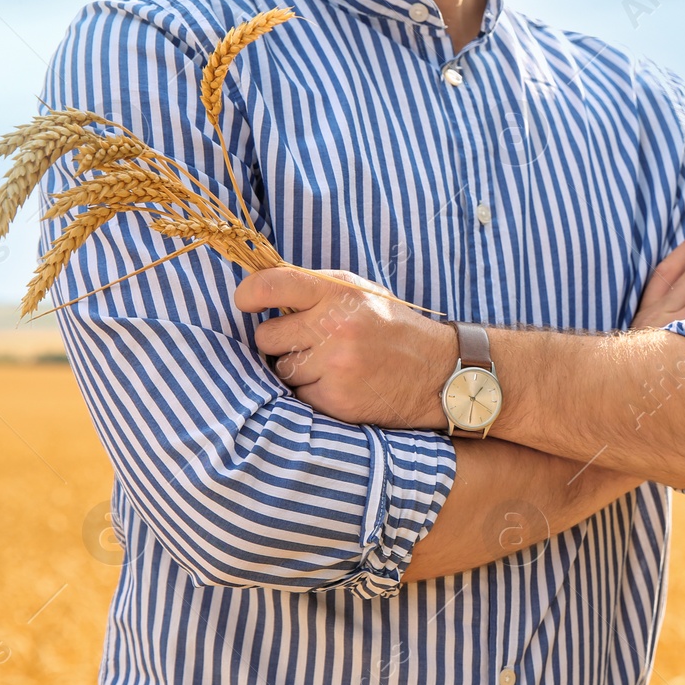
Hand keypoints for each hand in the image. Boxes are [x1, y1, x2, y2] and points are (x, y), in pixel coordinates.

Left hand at [234, 267, 453, 429]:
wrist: (438, 373)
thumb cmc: (394, 330)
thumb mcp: (363, 294)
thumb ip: (317, 289)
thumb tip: (265, 292)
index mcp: (339, 294)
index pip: (272, 284)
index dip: (249, 294)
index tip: (245, 302)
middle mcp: (335, 327)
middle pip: (267, 336)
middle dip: (281, 343)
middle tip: (311, 344)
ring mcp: (334, 366)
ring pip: (281, 370)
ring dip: (298, 371)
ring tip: (333, 366)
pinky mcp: (336, 400)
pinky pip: (299, 397)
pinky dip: (314, 394)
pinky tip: (341, 386)